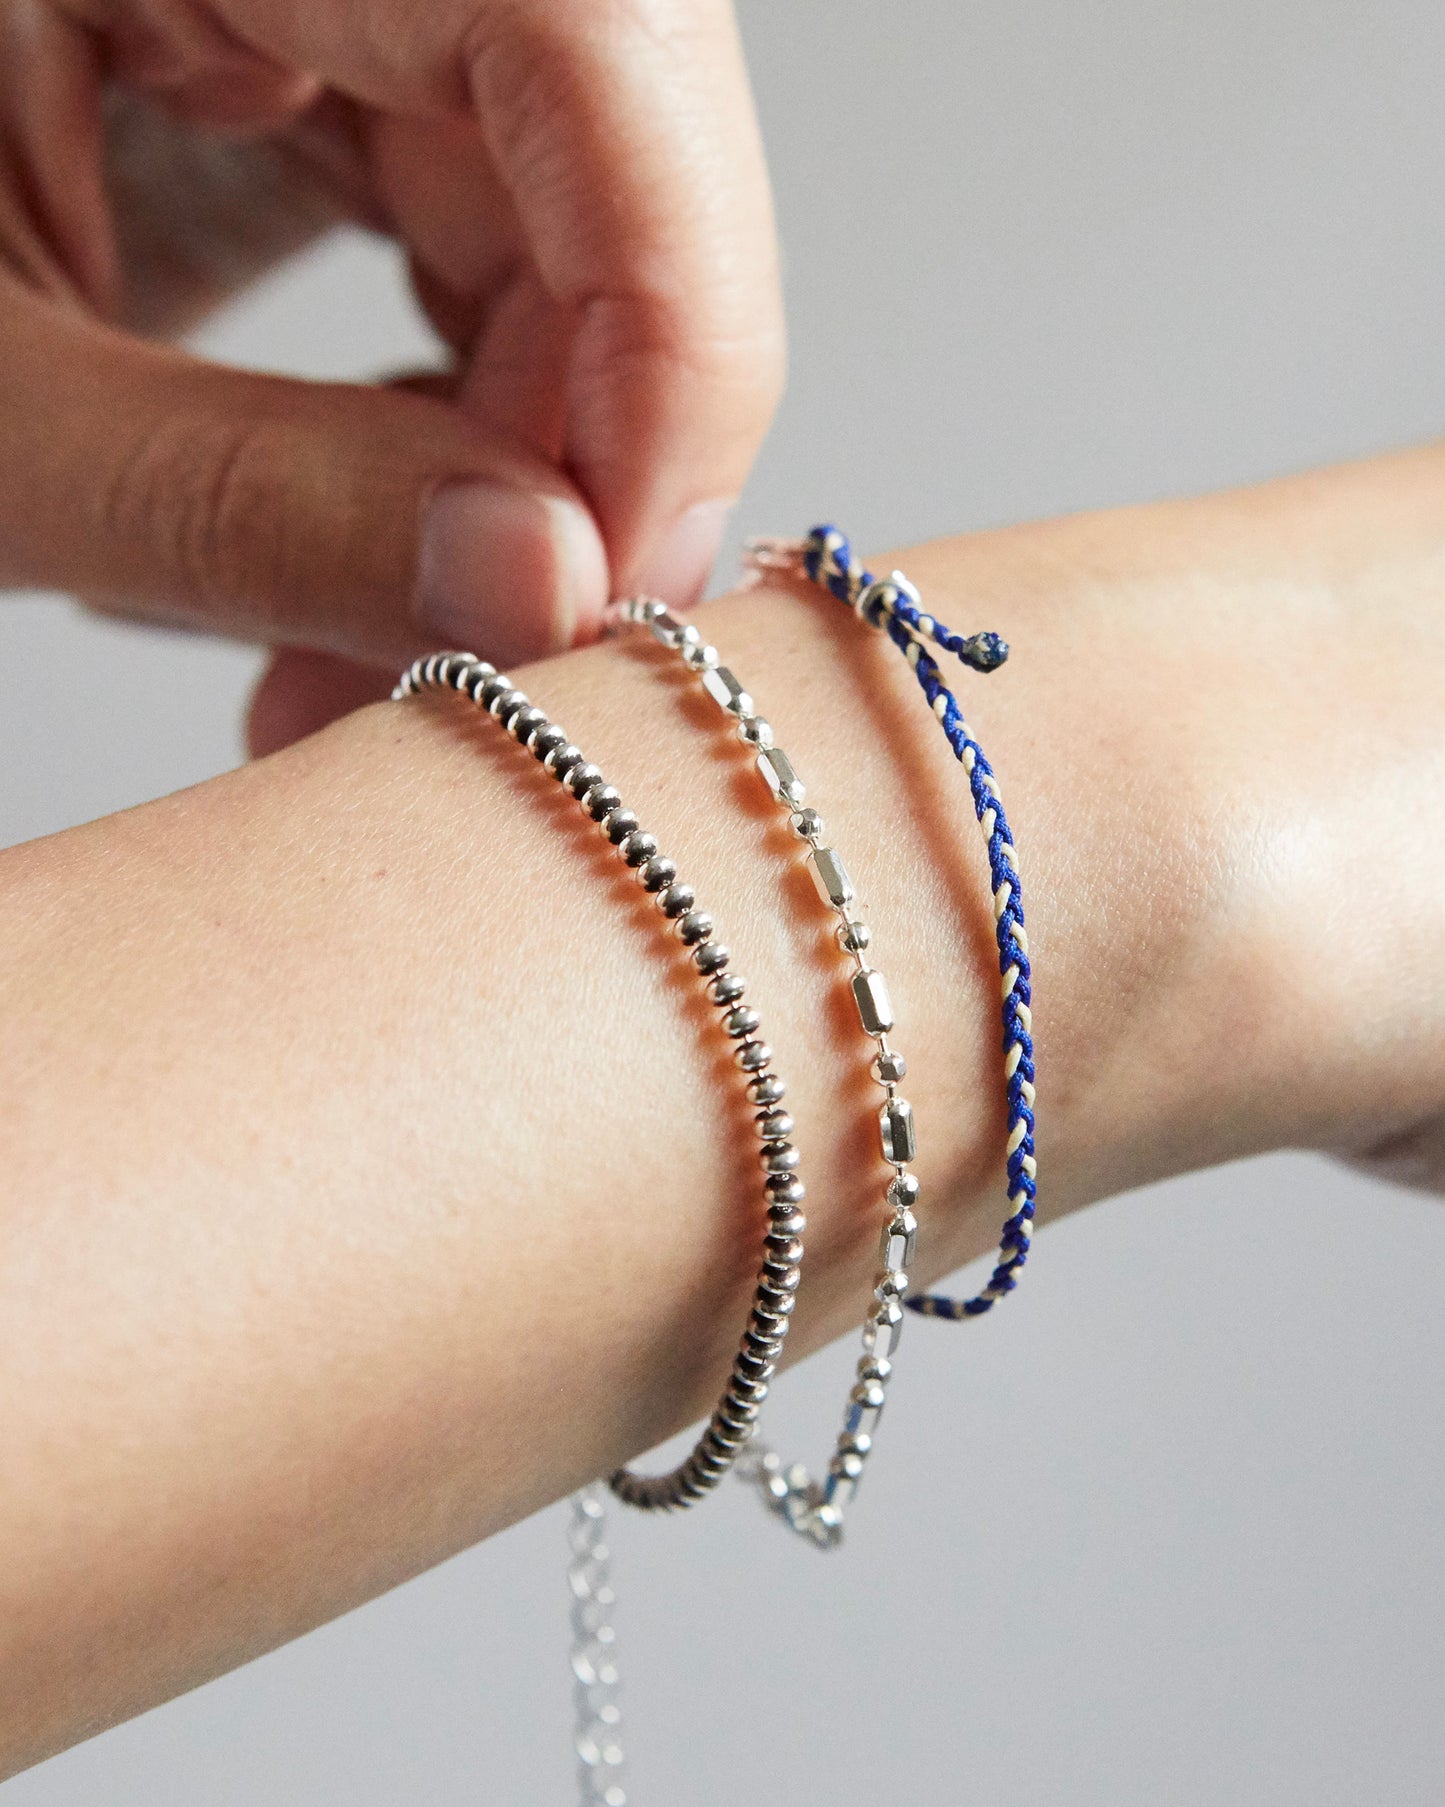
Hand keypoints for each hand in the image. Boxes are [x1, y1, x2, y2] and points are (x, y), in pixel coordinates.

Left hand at [0, 0, 783, 736]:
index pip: (584, 24)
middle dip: (577, 445)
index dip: (671, 318)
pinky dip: (447, 444)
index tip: (620, 582)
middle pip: (604, 150)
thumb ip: (253, 498)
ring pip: (565, 227)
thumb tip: (544, 596)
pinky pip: (476, 253)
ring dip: (511, 480)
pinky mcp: (313, 76)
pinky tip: (352, 566)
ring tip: (362, 662)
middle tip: (489, 664)